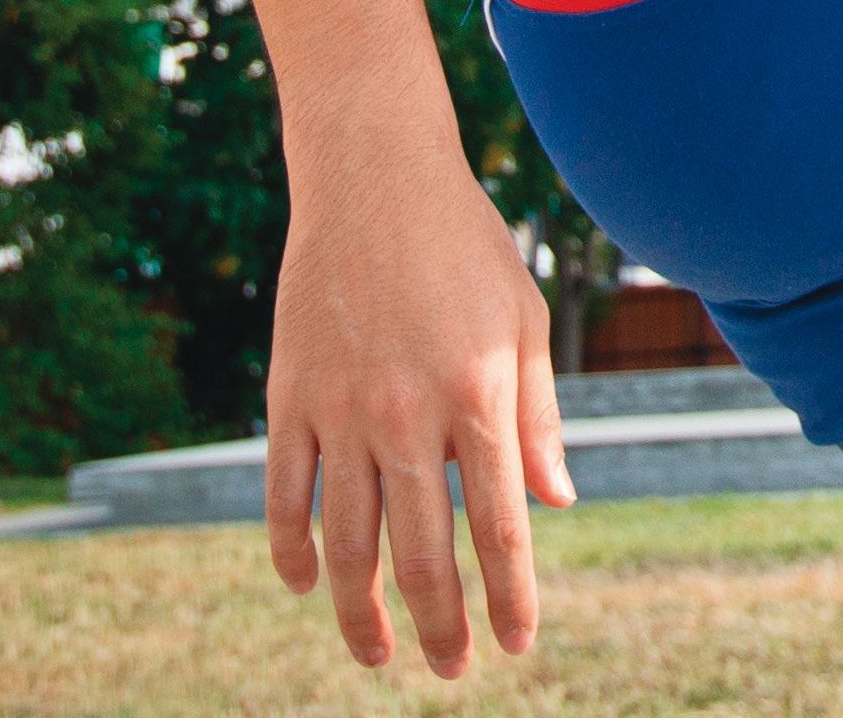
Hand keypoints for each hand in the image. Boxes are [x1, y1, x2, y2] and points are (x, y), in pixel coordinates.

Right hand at [263, 145, 573, 676]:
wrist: (374, 174)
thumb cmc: (466, 246)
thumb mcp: (524, 321)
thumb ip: (538, 418)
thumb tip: (559, 505)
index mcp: (477, 395)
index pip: (499, 527)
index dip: (509, 597)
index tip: (515, 645)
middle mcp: (407, 414)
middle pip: (422, 554)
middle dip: (441, 625)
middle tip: (449, 671)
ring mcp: (339, 410)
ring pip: (346, 543)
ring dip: (363, 612)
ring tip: (380, 655)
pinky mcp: (288, 397)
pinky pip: (283, 497)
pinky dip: (292, 550)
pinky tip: (308, 585)